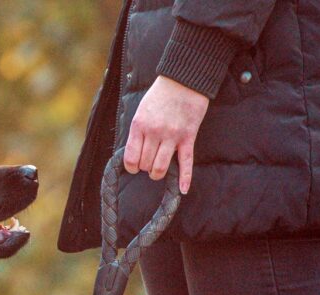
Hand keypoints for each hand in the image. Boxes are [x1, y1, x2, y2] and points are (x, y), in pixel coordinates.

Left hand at [123, 75, 208, 193]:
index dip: (131, 167)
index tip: (134, 167)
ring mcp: (172, 136)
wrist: (184, 80)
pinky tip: (183, 190)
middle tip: (148, 163)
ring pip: (161, 167)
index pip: (131, 158)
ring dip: (158, 173)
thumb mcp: (140, 110)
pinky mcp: (188, 137)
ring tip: (158, 171)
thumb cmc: (160, 95)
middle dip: (145, 167)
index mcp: (139, 126)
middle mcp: (154, 133)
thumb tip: (133, 152)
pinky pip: (186, 162)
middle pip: (145, 164)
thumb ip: (137, 131)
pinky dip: (185, 178)